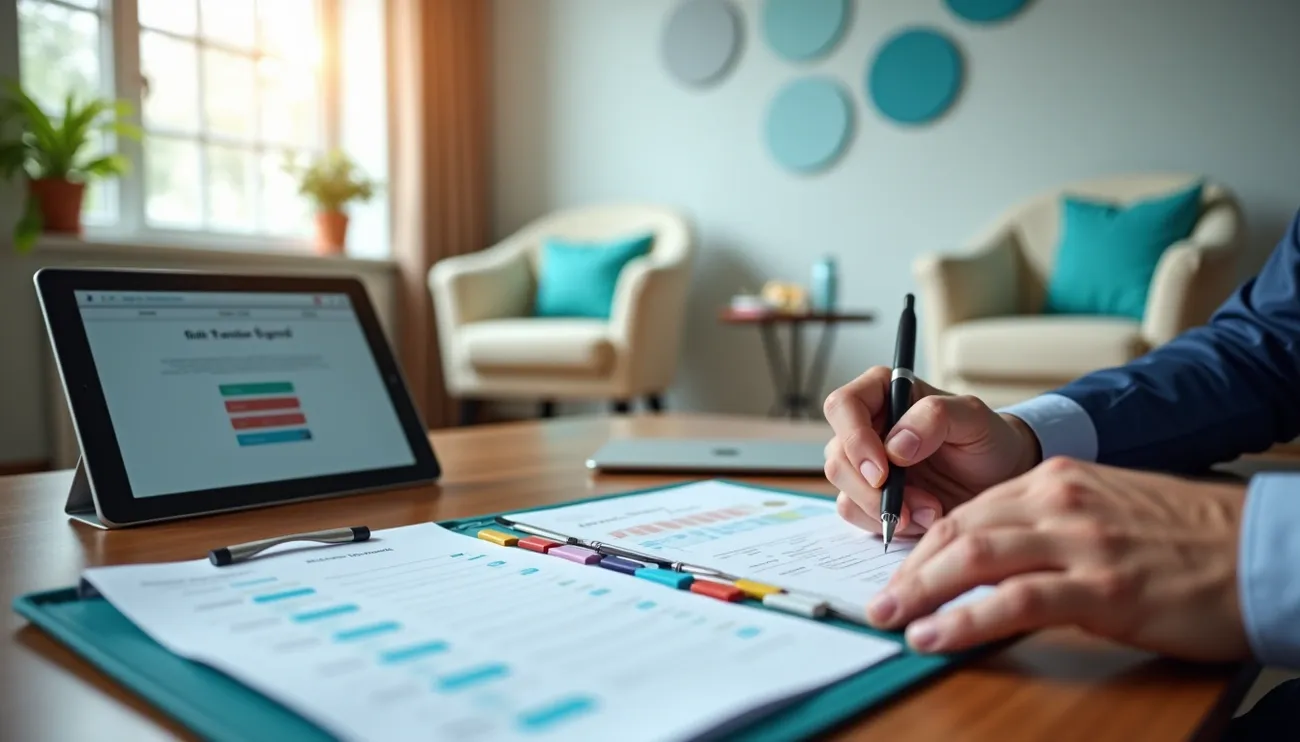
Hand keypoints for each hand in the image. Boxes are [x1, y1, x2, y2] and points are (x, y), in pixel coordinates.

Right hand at [823, 366, 1040, 537]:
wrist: (999, 481)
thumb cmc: (987, 440)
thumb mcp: (974, 418)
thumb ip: (935, 417)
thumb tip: (894, 446)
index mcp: (883, 392)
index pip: (842, 406)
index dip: (854, 439)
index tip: (882, 471)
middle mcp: (867, 426)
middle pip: (837, 456)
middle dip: (870, 489)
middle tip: (910, 506)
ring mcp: (865, 464)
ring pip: (842, 489)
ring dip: (884, 509)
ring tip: (929, 510)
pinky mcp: (870, 496)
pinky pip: (856, 514)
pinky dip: (887, 524)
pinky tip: (921, 519)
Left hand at [867, 458, 1249, 662]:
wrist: (1264, 551)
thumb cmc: (1189, 540)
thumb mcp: (1110, 510)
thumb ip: (1054, 523)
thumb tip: (1000, 558)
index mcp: (1059, 480)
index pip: (971, 510)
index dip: (924, 544)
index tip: (899, 572)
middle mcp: (1060, 502)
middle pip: (959, 529)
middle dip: (909, 567)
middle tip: (878, 598)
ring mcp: (1079, 543)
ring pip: (972, 556)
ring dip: (919, 589)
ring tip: (888, 616)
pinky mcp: (1101, 588)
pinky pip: (1012, 601)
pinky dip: (962, 618)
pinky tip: (933, 634)